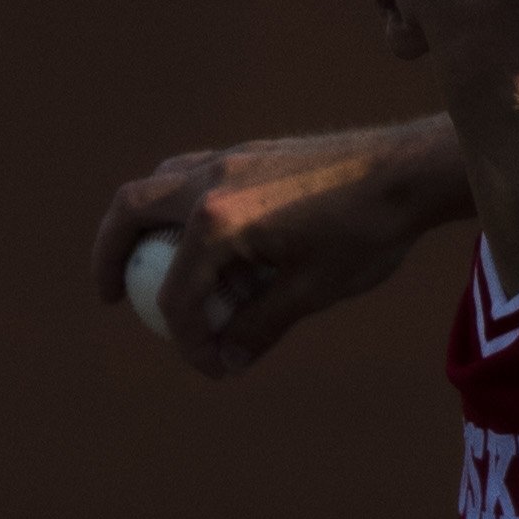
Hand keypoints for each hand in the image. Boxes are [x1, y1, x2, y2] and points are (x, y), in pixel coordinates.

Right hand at [91, 120, 465, 376]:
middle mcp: (210, 181)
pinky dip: (177, 206)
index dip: (190, 342)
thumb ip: (261, 325)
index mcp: (219, 221)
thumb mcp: (312, 290)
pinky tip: (202, 236)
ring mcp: (228, 158)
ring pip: (157, 185)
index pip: (179, 295)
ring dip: (140, 225)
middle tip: (111, 296)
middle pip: (131, 214)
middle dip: (109, 257)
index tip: (213, 367)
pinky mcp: (250, 151)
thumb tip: (229, 359)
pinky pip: (190, 174)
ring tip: (146, 263)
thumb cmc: (366, 232)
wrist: (409, 171)